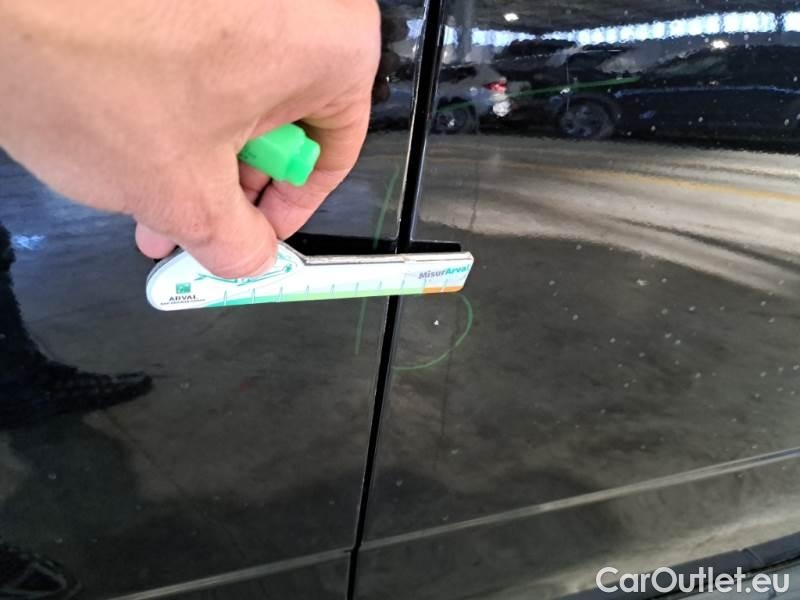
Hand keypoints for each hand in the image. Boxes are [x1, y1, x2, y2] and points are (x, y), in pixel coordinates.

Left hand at [0, 0, 379, 276]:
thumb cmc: (93, 68)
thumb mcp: (184, 194)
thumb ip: (237, 245)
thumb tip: (251, 259)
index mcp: (330, 46)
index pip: (335, 152)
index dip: (288, 208)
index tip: (255, 235)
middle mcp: (300, 0)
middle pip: (281, 117)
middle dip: (226, 184)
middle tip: (188, 222)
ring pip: (236, 84)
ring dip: (194, 148)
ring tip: (145, 186)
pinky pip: (203, 47)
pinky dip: (177, 94)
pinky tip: (135, 130)